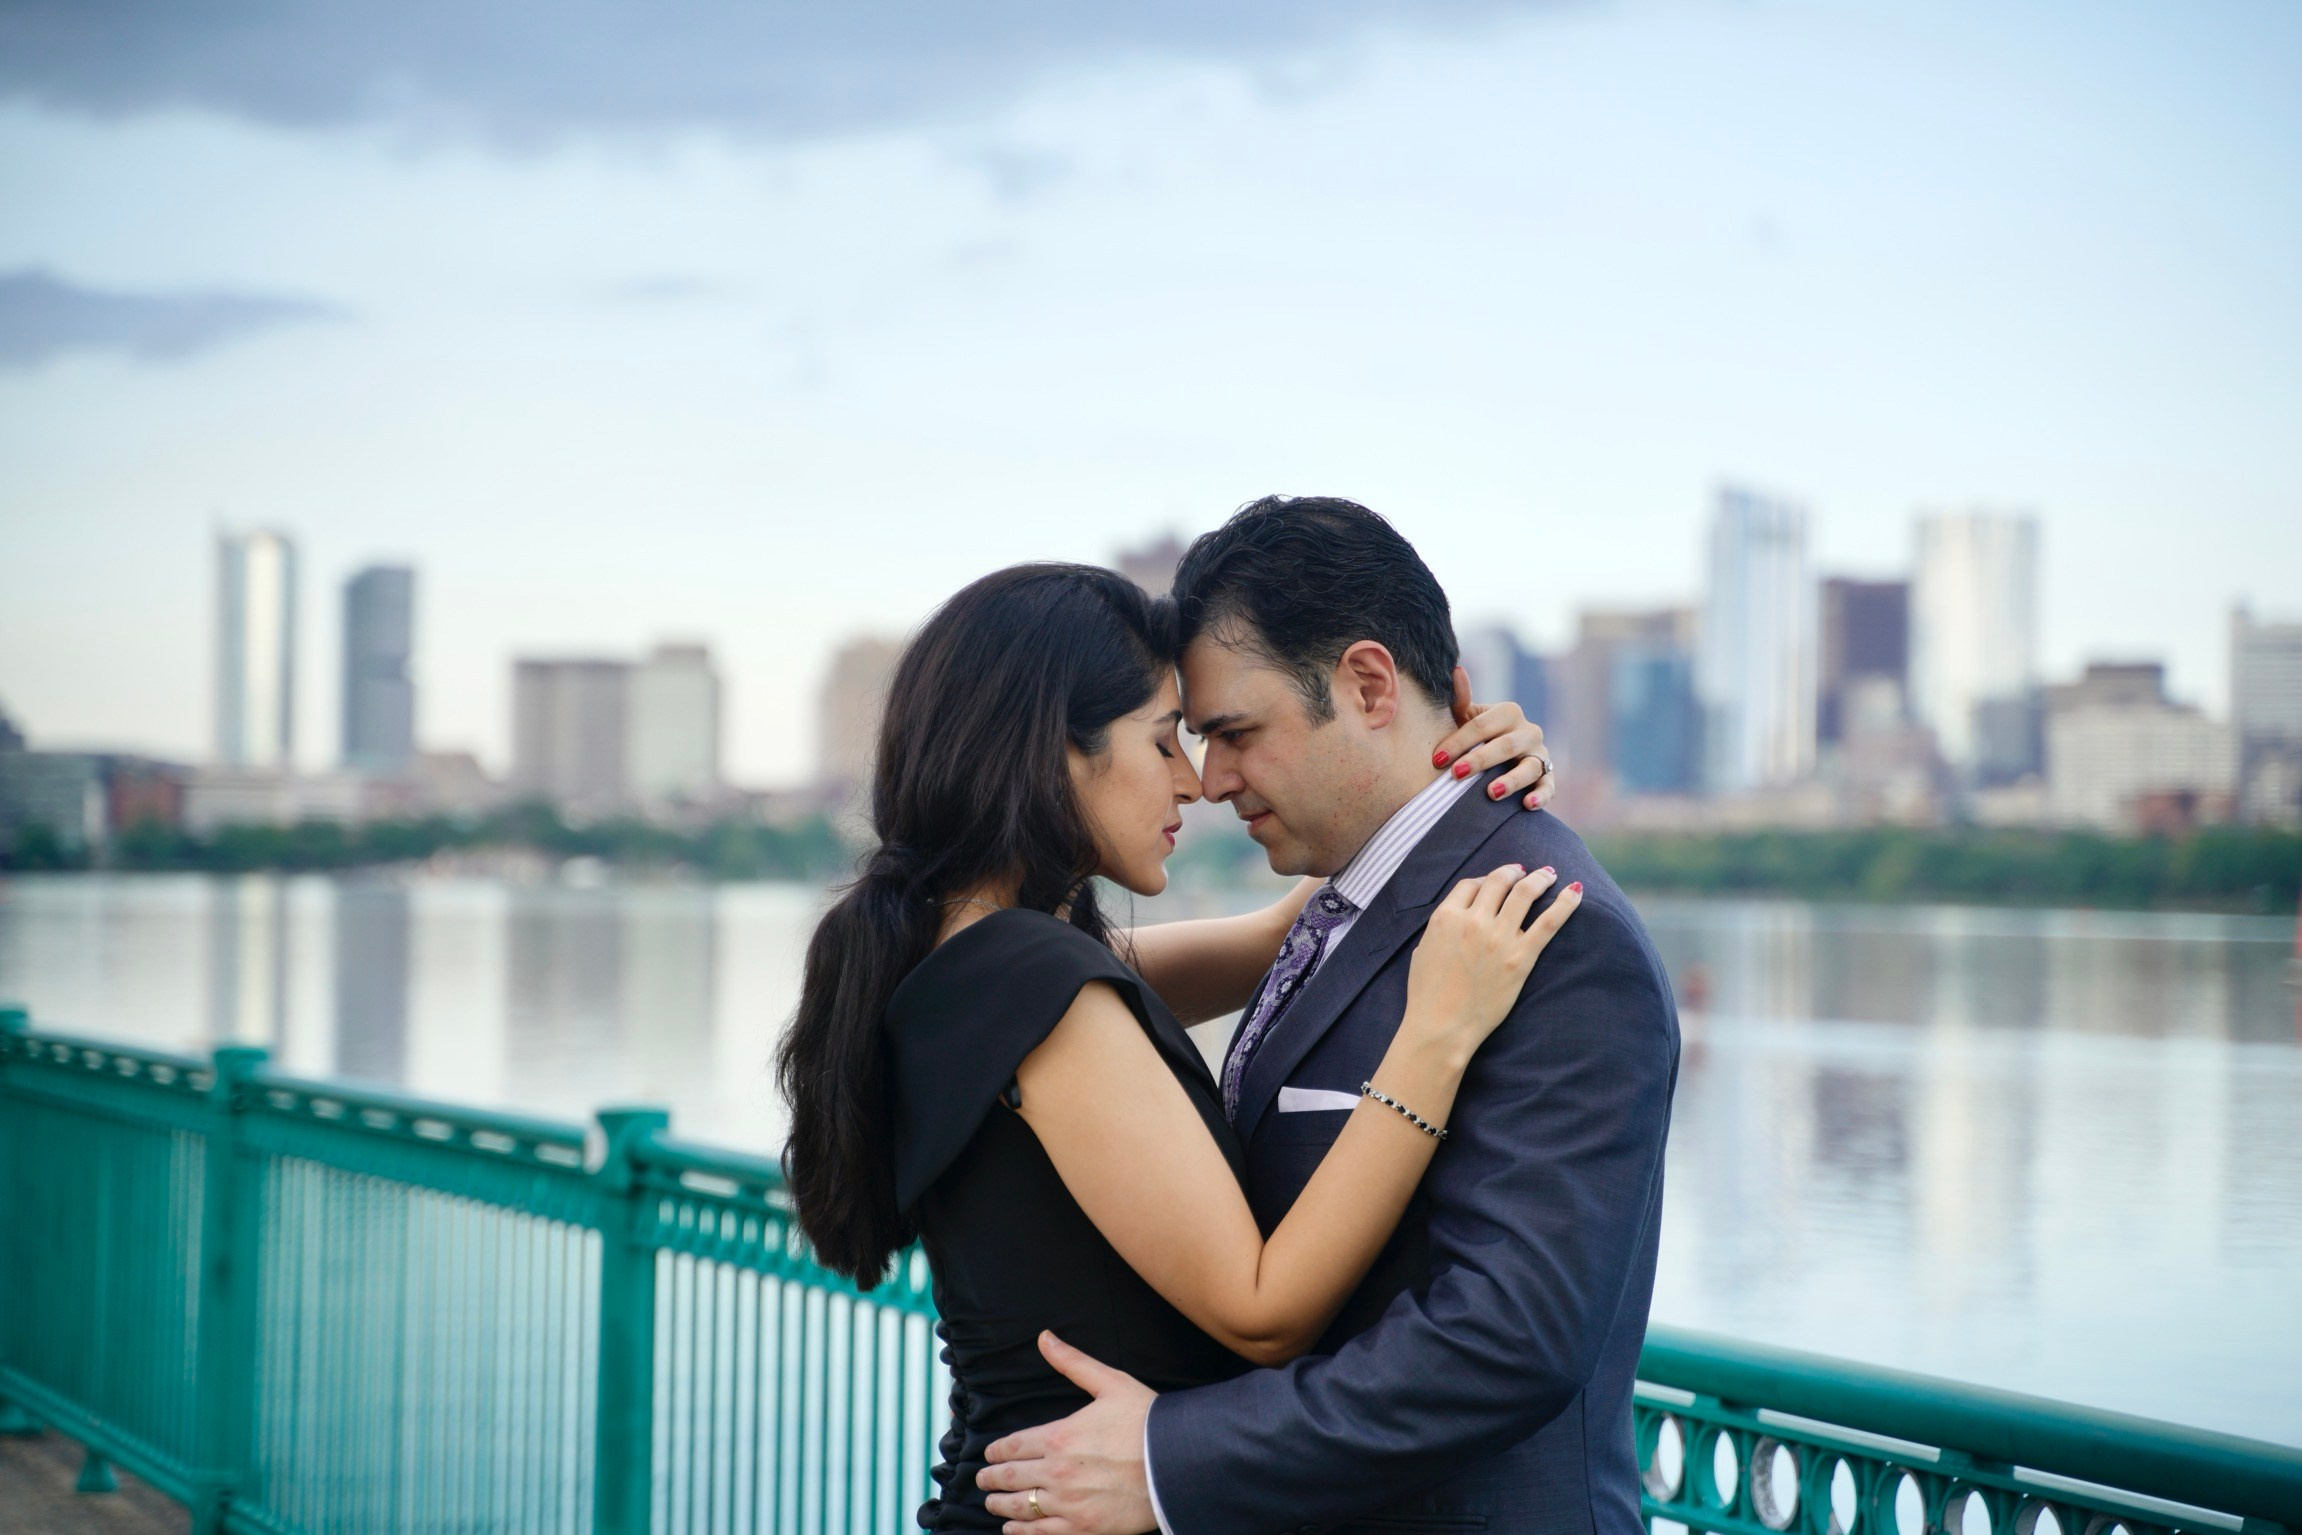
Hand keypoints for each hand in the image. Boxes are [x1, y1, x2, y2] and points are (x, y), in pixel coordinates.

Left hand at [978, 1331, 1157, 1533]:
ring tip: (992, 1503)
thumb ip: (1072, 1362)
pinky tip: (1012, 1529)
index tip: (989, 1454)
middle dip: (991, 1479)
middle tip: (982, 1480)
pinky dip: (1020, 1532)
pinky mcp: (1082, 1528)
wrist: (1177, 1464)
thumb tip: (1045, 1337)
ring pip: (1019, 1507)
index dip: (996, 1451)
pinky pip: (1040, 1533)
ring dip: (1000, 1505)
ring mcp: (1068, 1504)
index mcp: (1059, 1437)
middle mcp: (1056, 1472)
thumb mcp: (1110, 1383)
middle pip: (1010, 1477)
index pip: (1013, 1446)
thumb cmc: (1146, 1422)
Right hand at [1405, 863, 1581, 1059]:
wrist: (1441, 1027)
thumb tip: (1456, 918)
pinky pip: (1549, 922)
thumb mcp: (1423, 951)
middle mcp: (1473, 921)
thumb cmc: (1427, 996)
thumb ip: (1441, 929)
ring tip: (1550, 873)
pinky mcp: (1520, 958)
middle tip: (1524, 871)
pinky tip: (1577, 889)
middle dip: (1513, 871)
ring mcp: (1499, 938)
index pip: (1471, 884)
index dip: (1484, 879)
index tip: (1493, 882)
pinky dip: (1566, 902)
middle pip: (1498, 881)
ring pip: (1525, 893)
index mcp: (1446, 917)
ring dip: (1540, 878)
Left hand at [1436, 665, 1556, 808]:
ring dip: (1511, 780)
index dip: (1458, 742)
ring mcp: (1540, 755)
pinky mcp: (1548, 777)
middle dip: (1480, 760)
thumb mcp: (1469, 718)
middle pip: (1505, 746)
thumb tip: (1455, 670)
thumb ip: (1462, 700)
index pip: (1482, 725)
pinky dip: (1541, 796)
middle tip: (1456, 774)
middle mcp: (1529, 731)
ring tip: (1491, 793)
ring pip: (1530, 767)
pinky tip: (1527, 805)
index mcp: (1508, 713)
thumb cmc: (1480, 736)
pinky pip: (1549, 786)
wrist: (1504, 756)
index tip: (1437, 759)